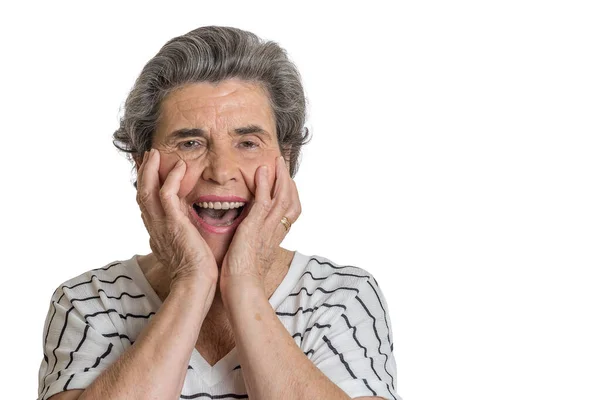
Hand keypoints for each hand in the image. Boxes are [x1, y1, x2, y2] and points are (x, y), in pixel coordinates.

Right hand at [136, 149, 217, 285]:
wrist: (196, 283)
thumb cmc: (195, 268)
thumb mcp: (183, 245)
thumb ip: (179, 232)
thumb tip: (182, 224)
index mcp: (157, 231)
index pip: (146, 202)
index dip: (145, 184)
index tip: (147, 167)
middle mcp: (155, 226)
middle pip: (141, 193)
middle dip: (143, 173)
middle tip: (147, 155)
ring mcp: (161, 225)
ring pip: (147, 191)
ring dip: (150, 170)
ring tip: (155, 153)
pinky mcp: (173, 224)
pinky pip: (167, 195)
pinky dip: (171, 179)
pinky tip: (179, 167)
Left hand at [220, 156, 300, 291]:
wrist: (240, 287)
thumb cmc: (241, 275)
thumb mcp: (251, 252)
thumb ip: (252, 240)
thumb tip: (246, 235)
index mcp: (274, 236)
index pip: (289, 210)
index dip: (290, 193)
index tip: (285, 180)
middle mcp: (275, 230)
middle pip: (291, 200)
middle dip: (288, 180)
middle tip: (283, 163)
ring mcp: (267, 228)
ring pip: (282, 197)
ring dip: (279, 177)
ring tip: (277, 161)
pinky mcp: (255, 227)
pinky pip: (263, 201)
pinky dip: (264, 185)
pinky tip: (262, 171)